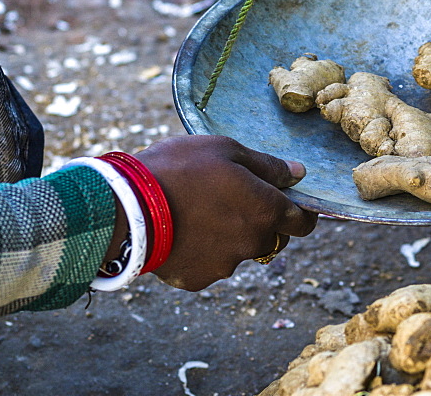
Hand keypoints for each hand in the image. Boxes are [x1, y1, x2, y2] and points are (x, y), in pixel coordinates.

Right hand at [129, 136, 317, 289]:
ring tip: (200, 211)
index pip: (303, 222)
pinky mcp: (198, 279)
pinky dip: (204, 250)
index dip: (301, 212)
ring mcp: (225, 265)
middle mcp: (252, 243)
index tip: (290, 201)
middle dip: (262, 221)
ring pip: (240, 250)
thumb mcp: (227, 150)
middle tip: (234, 198)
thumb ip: (268, 166)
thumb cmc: (181, 168)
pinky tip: (184, 230)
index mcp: (265, 210)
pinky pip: (211, 264)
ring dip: (231, 235)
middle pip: (272, 236)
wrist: (127, 207)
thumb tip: (298, 174)